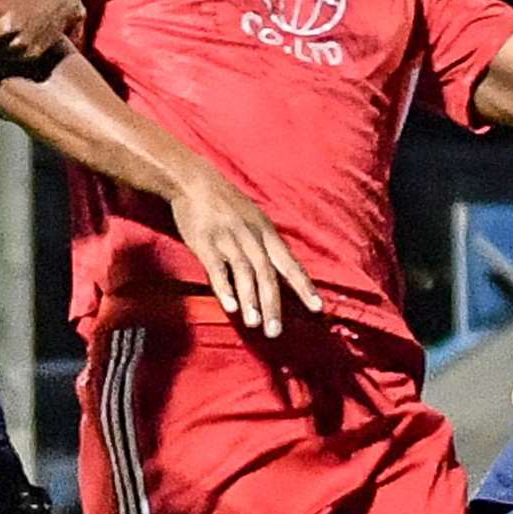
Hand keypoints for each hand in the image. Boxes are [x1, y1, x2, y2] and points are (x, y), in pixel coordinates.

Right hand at [168, 167, 322, 336]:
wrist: (194, 181)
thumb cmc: (225, 203)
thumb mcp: (253, 218)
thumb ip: (265, 244)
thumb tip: (280, 271)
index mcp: (266, 233)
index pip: (290, 264)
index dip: (304, 286)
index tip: (318, 308)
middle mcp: (252, 237)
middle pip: (267, 274)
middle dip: (273, 304)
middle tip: (275, 332)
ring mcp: (229, 239)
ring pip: (244, 274)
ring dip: (251, 300)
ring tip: (254, 324)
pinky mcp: (206, 242)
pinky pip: (218, 268)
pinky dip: (224, 288)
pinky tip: (230, 307)